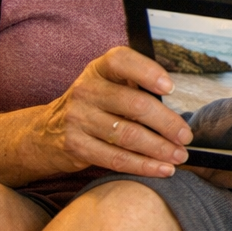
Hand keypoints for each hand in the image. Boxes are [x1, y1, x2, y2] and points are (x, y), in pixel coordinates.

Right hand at [36, 47, 191, 177]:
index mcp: (99, 69)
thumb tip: (176, 109)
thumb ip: (136, 87)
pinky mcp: (76, 146)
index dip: (149, 72)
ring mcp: (78, 118)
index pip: (123, 62)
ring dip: (160, 148)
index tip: (171, 88)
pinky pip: (116, 158)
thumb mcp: (108, 85)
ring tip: (179, 155)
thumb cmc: (94, 105)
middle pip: (135, 105)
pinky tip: (162, 169)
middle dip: (167, 123)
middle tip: (186, 136)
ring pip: (129, 135)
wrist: (45, 132)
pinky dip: (144, 166)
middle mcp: (86, 90)